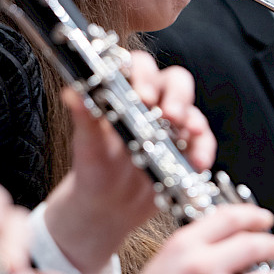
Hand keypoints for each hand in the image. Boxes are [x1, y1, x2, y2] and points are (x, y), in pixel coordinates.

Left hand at [42, 52, 214, 273]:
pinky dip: (203, 149)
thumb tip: (71, 93)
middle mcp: (152, 101)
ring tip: (190, 135)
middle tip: (171, 115)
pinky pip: (202, 141)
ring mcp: (172, 124)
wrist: (107, 207)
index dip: (145, 75)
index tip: (143, 96)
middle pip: (174, 81)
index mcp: (124, 91)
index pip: (139, 66)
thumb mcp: (88, 144)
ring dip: (193, 120)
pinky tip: (197, 162)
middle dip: (177, 96)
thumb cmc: (94, 168)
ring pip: (191, 108)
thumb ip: (84, 117)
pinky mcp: (186, 146)